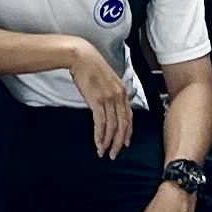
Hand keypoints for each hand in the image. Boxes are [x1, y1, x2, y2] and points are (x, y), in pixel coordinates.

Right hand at [59, 42, 134, 159]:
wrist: (82, 57)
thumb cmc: (92, 67)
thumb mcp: (107, 80)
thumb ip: (112, 93)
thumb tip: (110, 107)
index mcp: (123, 91)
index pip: (129, 117)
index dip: (127, 132)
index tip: (125, 143)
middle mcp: (119, 96)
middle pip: (122, 125)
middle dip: (119, 142)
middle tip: (114, 153)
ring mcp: (109, 99)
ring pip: (112, 126)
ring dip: (108, 141)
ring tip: (103, 151)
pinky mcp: (97, 101)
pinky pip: (101, 123)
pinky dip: (100, 135)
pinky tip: (97, 142)